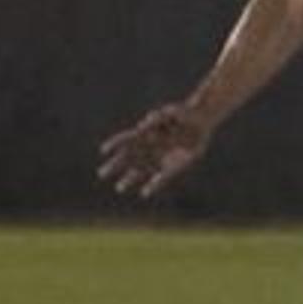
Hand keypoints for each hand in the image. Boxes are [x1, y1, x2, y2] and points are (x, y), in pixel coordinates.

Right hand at [96, 101, 213, 199]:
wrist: (201, 122)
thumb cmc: (185, 113)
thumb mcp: (174, 111)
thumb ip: (161, 115)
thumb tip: (145, 122)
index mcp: (149, 131)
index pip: (128, 138)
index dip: (116, 143)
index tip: (104, 150)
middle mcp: (151, 145)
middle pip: (129, 156)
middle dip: (116, 165)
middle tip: (101, 173)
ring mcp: (160, 155)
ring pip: (141, 169)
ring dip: (130, 178)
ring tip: (119, 188)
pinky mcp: (172, 164)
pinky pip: (161, 175)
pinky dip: (153, 183)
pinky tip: (144, 193)